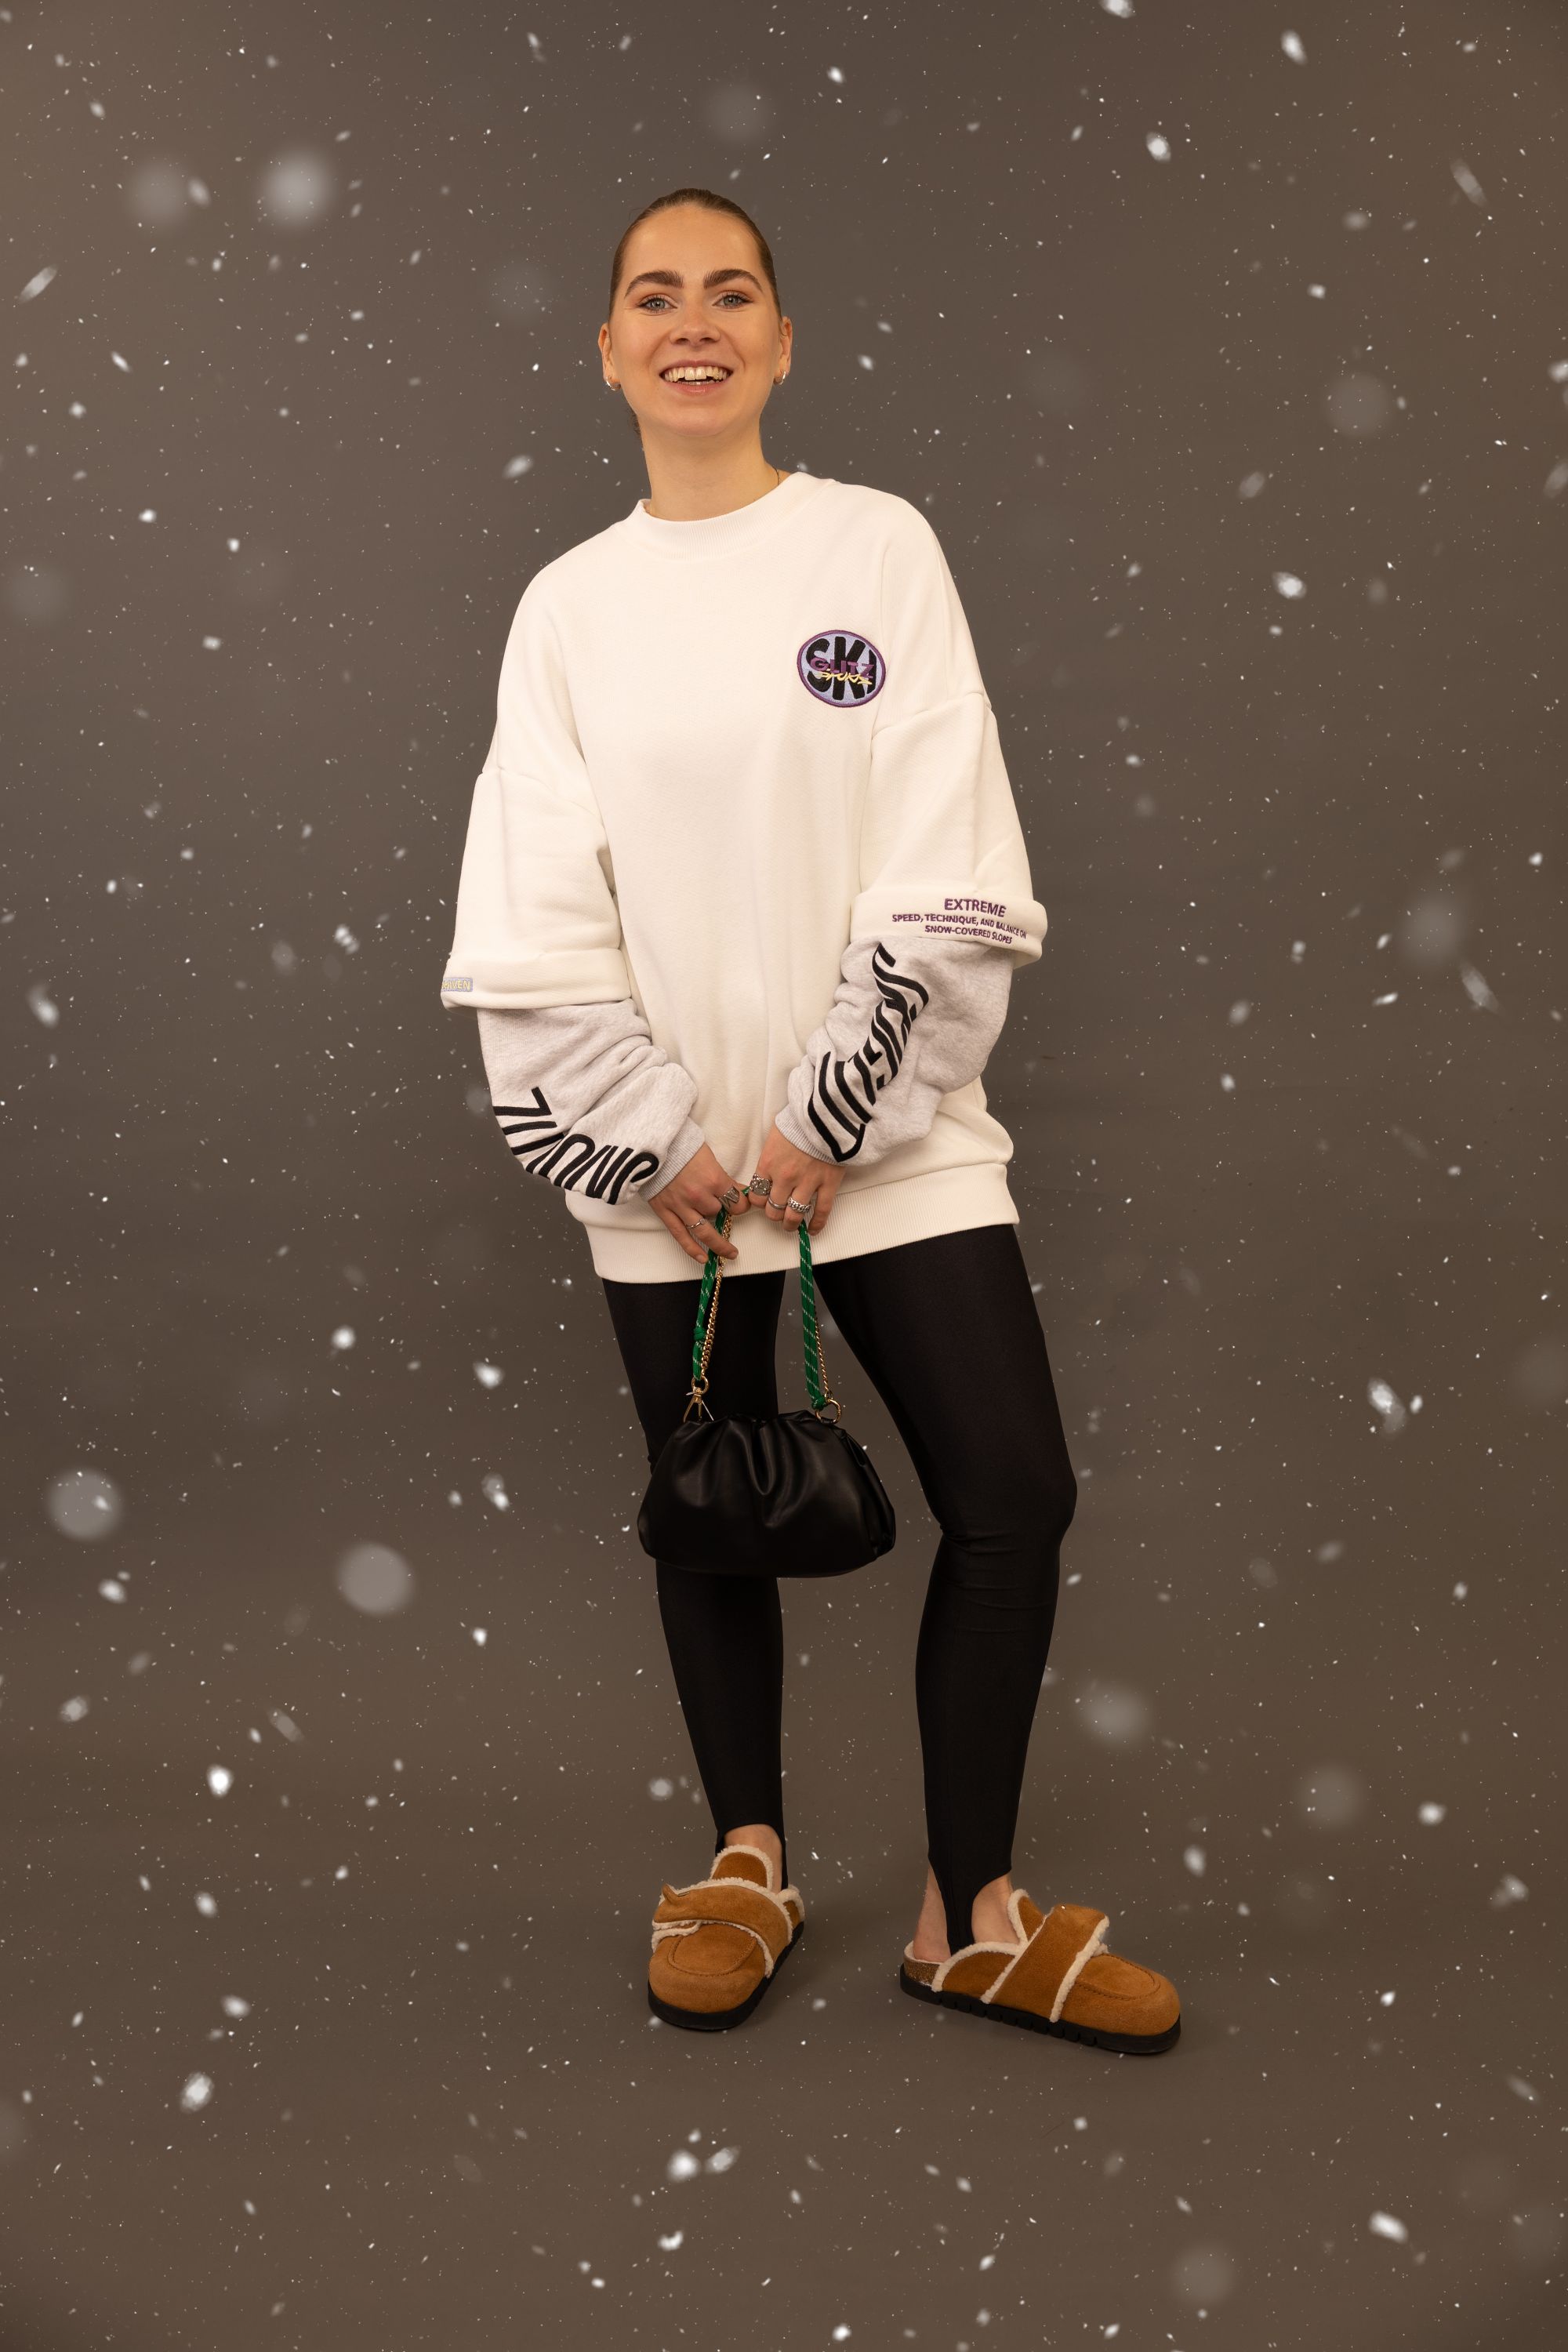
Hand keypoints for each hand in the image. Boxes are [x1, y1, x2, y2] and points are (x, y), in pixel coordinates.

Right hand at [648, 1142, 753, 1265]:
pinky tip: (703, 1258)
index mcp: (714, 1179)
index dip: (741, 1204)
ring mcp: (681, 1206)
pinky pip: (681, 1235)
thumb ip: (721, 1176)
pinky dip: (692, 1248)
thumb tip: (736, 1190)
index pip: (736, 1201)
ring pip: (705, 1230)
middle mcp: (700, 1196)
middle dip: (722, 1211)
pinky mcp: (665, 1211)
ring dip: (718, 1243)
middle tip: (725, 1210)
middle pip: (719, 1212)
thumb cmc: (681, 1145)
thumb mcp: (708, 1157)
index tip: (741, 1204)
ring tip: (729, 1252)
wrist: (651, 1144)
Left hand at [753, 1121, 846, 1237]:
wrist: (826, 1114)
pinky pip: (821, 1211)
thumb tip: (768, 1169)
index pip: (756, 1195)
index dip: (759, 1202)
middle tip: (777, 1213)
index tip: (763, 1201)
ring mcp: (807, 1183)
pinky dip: (817, 1224)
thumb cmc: (800, 1120)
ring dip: (790, 1223)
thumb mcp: (775, 1135)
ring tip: (790, 1225)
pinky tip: (813, 1230)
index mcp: (769, 1164)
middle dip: (773, 1214)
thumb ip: (770, 1156)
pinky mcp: (827, 1184)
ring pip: (793, 1215)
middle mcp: (784, 1177)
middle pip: (772, 1209)